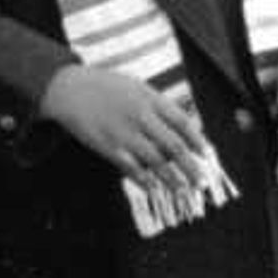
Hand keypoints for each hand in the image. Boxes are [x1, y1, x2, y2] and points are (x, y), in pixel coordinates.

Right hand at [39, 64, 211, 177]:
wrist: (69, 89)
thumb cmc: (106, 87)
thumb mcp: (138, 87)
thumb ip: (159, 106)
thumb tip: (185, 126)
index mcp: (151, 99)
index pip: (182, 122)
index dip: (198, 140)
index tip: (207, 154)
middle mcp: (141, 116)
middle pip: (173, 146)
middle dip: (190, 166)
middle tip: (201, 181)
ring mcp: (124, 133)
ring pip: (155, 161)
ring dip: (171, 178)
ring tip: (183, 190)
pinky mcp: (108, 146)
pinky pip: (131, 167)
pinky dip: (144, 179)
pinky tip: (154, 188)